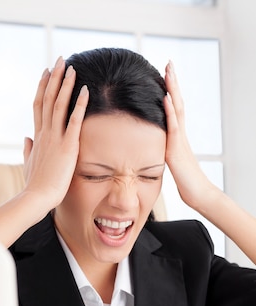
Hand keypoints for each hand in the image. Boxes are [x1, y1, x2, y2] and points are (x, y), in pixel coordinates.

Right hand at [22, 57, 88, 213]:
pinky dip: (79, 104)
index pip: (39, 106)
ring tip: (71, 67)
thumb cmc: (34, 186)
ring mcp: (55, 139)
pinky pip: (74, 121)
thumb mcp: (27, 165)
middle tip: (59, 60)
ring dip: (65, 84)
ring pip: (59, 105)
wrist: (36, 198)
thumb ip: (27, 150)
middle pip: (48, 99)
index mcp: (37, 137)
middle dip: (54, 78)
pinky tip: (85, 90)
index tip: (46, 73)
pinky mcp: (67, 147)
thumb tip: (26, 138)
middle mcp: (44, 134)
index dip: (42, 88)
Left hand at [164, 61, 215, 211]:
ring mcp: (179, 140)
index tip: (164, 74)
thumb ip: (163, 152)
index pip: (174, 108)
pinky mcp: (176, 150)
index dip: (170, 91)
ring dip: (172, 89)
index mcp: (177, 137)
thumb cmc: (186, 182)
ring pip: (177, 109)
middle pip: (177, 102)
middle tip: (168, 63)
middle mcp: (180, 134)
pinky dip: (170, 111)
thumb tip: (154, 149)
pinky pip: (174, 127)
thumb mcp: (170, 163)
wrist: (198, 194)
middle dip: (172, 82)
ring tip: (168, 71)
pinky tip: (166, 97)